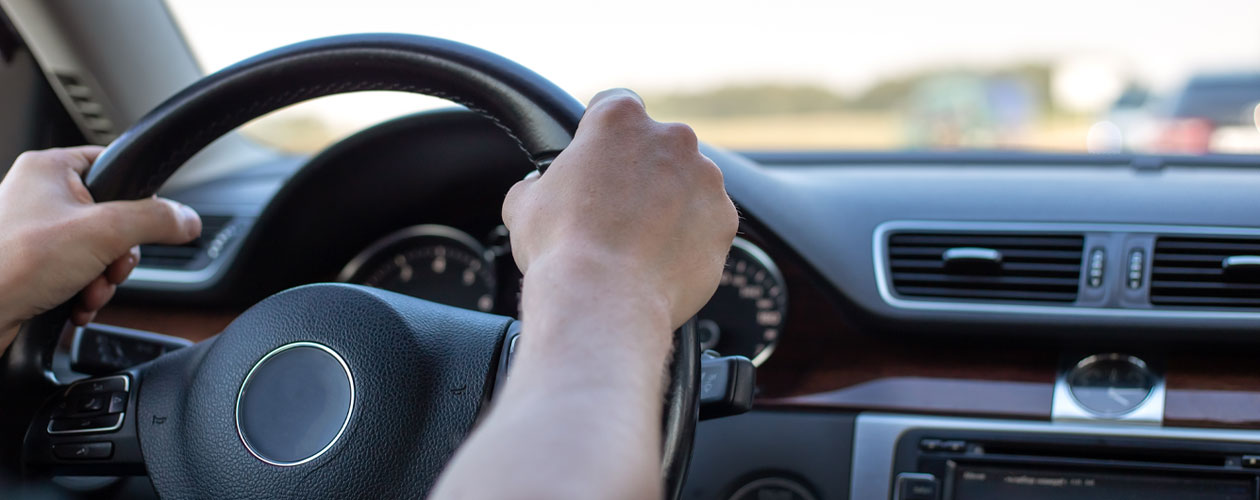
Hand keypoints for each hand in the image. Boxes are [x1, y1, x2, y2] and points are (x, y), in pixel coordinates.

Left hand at [0, 146, 201, 351]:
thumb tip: (187, 220)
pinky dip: (83, 292)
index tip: (145, 222)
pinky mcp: (29, 266)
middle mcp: (38, 196)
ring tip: (88, 290)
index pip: (115, 167)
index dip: (138, 198)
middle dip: (118, 254)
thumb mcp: (104, 232)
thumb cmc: (10, 264)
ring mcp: (32, 233)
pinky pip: (76, 274)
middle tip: (110, 266)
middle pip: (112, 218)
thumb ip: (155, 220)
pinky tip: (76, 304)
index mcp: (49, 169)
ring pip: (97, 251)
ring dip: (103, 278)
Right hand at [503, 89, 738, 331]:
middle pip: (657, 146)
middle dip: (641, 172)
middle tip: (614, 212)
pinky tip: (660, 262)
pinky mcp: (725, 220)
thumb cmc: (561, 246)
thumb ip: (539, 183)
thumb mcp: (524, 203)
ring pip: (688, 184)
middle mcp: (672, 138)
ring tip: (638, 244)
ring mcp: (706, 179)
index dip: (601, 135)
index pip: (614, 105)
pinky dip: (690, 238)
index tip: (595, 161)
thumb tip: (538, 190)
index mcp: (620, 119)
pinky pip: (707, 223)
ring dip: (669, 205)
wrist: (604, 300)